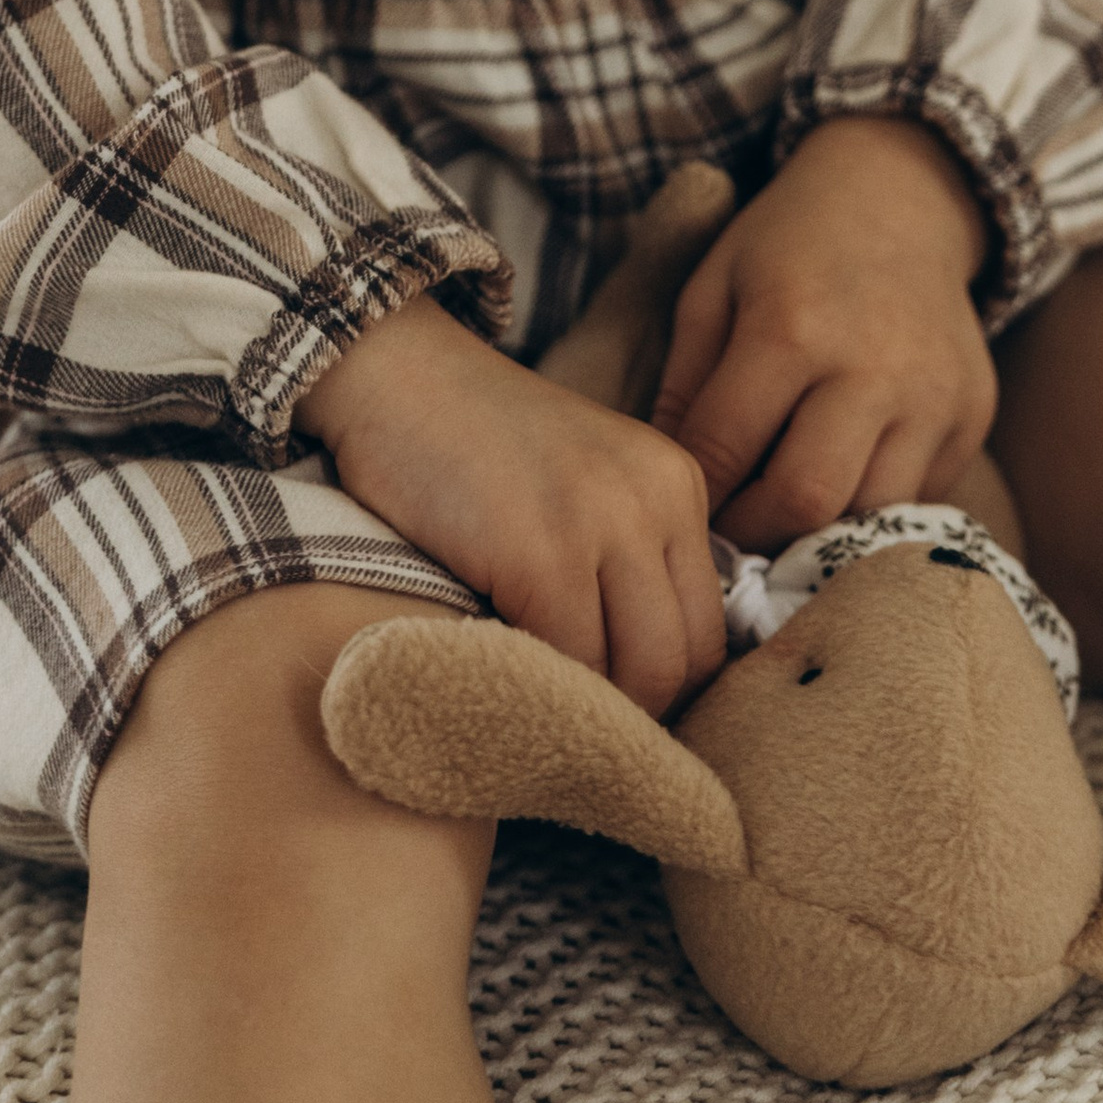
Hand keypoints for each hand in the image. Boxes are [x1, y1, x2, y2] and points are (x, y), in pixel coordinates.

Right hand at [303, 294, 724, 716]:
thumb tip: (643, 686)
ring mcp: (602, 523)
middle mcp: (657, 498)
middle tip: (568, 730)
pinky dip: (535, 691)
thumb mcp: (582, 486)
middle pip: (683, 662)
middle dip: (631, 716)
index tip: (610, 714)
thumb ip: (623, 562)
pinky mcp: (541, 552)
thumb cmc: (473, 444)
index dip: (664, 690)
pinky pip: (565, 664)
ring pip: (635, 676)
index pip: (707, 631)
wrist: (395, 372)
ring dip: (584, 713)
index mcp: (677, 484)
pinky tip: (496, 680)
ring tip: (534, 712)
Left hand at [651, 117, 997, 550]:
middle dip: (756, 531)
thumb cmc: (788, 245)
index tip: (688, 510)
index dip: (697, 494)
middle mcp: (872, 367)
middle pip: (806, 501)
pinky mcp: (972, 417)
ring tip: (786, 504)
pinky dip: (873, 502)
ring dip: (818, 526)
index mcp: (791, 327)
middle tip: (734, 528)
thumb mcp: (714, 287)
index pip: (726, 451)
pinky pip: (917, 497)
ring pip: (868, 514)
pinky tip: (845, 469)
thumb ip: (684, 386)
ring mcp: (934, 396)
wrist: (902, 197)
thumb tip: (675, 482)